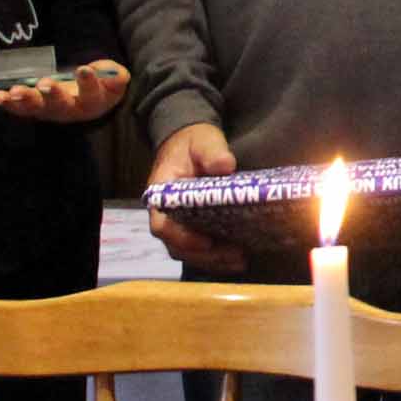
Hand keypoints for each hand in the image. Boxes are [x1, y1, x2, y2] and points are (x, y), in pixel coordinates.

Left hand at [0, 60, 130, 123]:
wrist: (86, 100)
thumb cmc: (100, 85)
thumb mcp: (113, 78)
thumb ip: (114, 74)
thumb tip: (114, 73)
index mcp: (93, 102)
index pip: (92, 94)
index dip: (89, 82)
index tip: (83, 69)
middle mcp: (69, 110)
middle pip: (61, 105)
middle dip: (52, 94)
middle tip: (45, 84)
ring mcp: (48, 111)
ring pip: (36, 108)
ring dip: (25, 100)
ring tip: (15, 92)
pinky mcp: (32, 108)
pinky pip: (19, 108)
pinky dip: (8, 103)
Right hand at [146, 121, 245, 274]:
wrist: (192, 144)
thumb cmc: (193, 142)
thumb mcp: (203, 140)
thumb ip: (212, 152)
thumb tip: (225, 166)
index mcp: (161, 195)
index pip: (162, 225)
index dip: (182, 238)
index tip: (206, 242)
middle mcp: (166, 215)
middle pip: (177, 246)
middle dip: (205, 256)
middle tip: (234, 256)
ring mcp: (179, 224)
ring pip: (189, 252)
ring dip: (213, 260)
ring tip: (240, 260)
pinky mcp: (194, 228)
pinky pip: (201, 249)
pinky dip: (217, 257)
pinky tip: (239, 259)